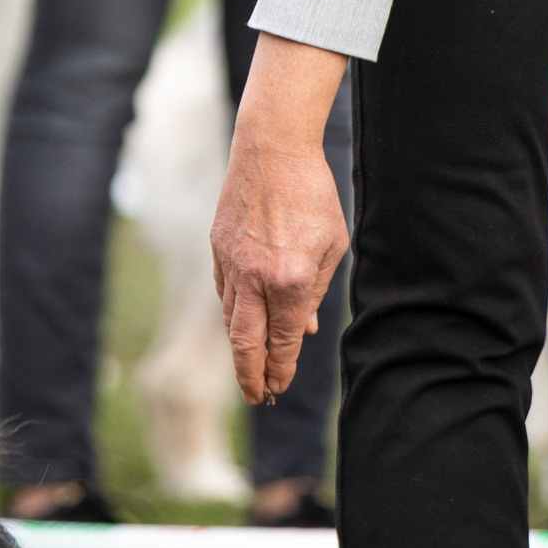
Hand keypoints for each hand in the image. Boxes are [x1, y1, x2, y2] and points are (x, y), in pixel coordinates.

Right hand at [212, 35, 350, 405]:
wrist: (271, 149)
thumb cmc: (312, 195)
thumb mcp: (331, 245)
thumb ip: (317, 292)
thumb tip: (304, 331)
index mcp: (291, 279)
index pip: (284, 340)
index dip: (282, 369)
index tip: (280, 388)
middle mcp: (256, 277)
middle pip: (246, 343)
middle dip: (251, 376)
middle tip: (258, 398)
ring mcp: (231, 264)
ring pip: (229, 321)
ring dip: (240, 349)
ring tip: (249, 369)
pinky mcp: (216, 249)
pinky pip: (223, 293)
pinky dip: (232, 314)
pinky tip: (242, 323)